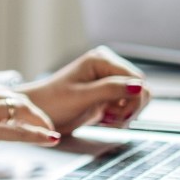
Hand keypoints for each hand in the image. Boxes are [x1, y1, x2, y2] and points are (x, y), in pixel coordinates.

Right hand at [0, 81, 61, 179]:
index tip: (37, 116)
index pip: (4, 91)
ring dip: (40, 123)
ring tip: (51, 133)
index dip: (24, 105)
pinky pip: (15, 130)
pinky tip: (50, 138)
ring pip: (19, 110)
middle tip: (49, 127)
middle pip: (16, 98)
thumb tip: (4, 115)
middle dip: (36, 113)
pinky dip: (36, 135)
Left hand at [18, 46, 148, 133]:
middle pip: (140, 89)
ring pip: (135, 99)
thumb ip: (110, 90)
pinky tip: (104, 120)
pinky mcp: (107, 95)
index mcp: (101, 60)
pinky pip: (126, 106)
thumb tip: (139, 86)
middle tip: (110, 119)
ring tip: (105, 120)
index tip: (118, 114)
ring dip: (125, 115)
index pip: (136, 79)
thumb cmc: (54, 102)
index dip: (134, 99)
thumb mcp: (82, 97)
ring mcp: (108, 81)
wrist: (39, 113)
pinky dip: (119, 117)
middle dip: (129, 108)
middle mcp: (107, 67)